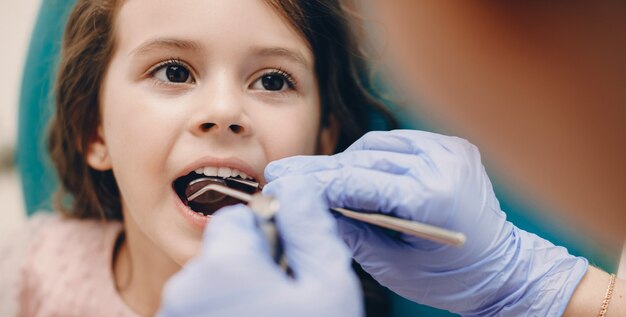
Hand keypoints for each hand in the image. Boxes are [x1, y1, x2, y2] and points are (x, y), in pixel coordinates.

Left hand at [158, 178, 361, 316]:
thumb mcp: (327, 285)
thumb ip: (309, 227)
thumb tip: (299, 185)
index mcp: (223, 265)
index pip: (236, 218)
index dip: (268, 234)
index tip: (288, 263)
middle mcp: (187, 289)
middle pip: (221, 252)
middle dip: (252, 265)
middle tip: (285, 299)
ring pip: (211, 283)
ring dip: (239, 293)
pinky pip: (201, 310)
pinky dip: (224, 314)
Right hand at [265, 130, 587, 315]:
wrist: (502, 269)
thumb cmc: (450, 278)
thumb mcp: (393, 266)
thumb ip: (350, 231)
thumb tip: (310, 207)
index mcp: (432, 196)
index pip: (357, 181)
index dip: (314, 182)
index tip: (281, 181)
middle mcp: (443, 162)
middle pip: (363, 159)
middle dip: (320, 169)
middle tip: (283, 172)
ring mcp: (450, 149)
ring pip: (376, 145)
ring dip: (344, 160)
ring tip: (311, 173)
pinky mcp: (452, 146)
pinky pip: (398, 143)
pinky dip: (372, 155)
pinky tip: (348, 166)